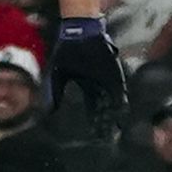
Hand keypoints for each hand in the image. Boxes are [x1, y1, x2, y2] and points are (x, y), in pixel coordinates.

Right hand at [49, 18, 127, 134]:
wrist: (79, 34)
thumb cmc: (66, 52)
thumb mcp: (56, 75)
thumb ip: (54, 93)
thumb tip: (48, 111)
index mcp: (85, 87)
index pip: (90, 108)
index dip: (91, 121)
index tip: (92, 135)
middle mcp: (99, 86)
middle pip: (103, 108)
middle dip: (104, 122)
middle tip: (106, 138)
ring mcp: (108, 81)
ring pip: (113, 102)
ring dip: (114, 115)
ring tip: (116, 130)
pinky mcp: (115, 74)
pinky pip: (120, 90)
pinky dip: (121, 102)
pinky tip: (122, 114)